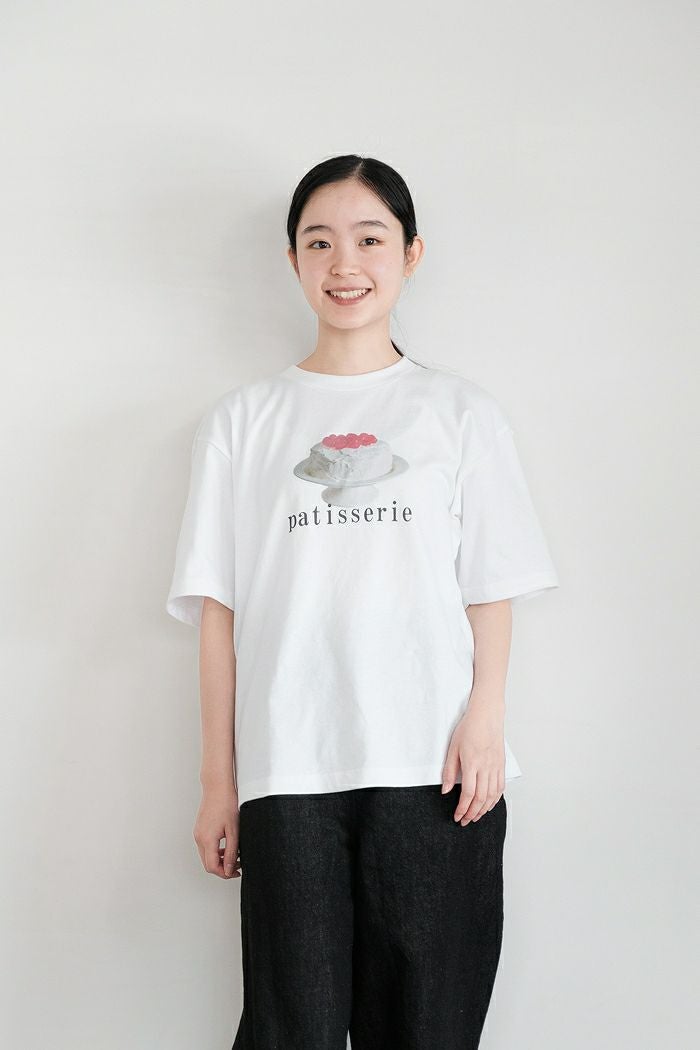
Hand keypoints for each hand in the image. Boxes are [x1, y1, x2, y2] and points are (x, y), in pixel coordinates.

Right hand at [193, 785, 240, 878]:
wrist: (217, 787)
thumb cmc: (226, 803)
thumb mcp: (234, 830)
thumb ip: (232, 851)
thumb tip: (230, 868)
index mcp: (207, 839)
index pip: (212, 867)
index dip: (225, 873)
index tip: (236, 872)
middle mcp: (199, 838)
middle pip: (208, 864)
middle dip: (222, 868)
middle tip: (237, 866)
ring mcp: (198, 833)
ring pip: (206, 856)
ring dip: (219, 860)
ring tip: (234, 856)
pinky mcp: (199, 829)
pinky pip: (205, 846)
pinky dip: (215, 851)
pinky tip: (226, 847)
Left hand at [441, 692, 504, 823]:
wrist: (486, 716)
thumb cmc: (468, 729)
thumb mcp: (452, 748)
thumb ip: (449, 771)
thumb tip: (446, 790)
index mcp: (472, 763)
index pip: (468, 793)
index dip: (462, 808)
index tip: (457, 816)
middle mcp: (486, 767)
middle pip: (481, 798)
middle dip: (472, 813)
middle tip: (465, 821)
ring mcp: (496, 767)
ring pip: (492, 795)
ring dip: (483, 809)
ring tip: (475, 817)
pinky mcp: (501, 765)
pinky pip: (500, 788)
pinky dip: (494, 800)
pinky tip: (488, 805)